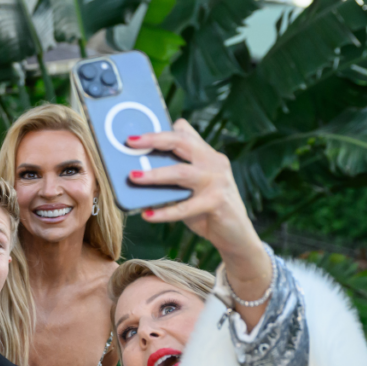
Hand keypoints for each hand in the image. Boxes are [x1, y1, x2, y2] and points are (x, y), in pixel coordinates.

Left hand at [128, 119, 272, 321]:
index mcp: (207, 155)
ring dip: (155, 174)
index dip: (161, 130)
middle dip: (155, 139)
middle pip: (183, 143)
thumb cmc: (205, 209)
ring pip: (182, 172)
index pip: (185, 134)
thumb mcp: (189, 188)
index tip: (137, 132)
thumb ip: (171, 178)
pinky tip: (147, 214)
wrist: (235, 235)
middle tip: (131, 142)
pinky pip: (185, 207)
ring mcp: (218, 181)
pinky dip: (164, 212)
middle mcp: (214, 163)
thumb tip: (136, 173)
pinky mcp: (217, 202)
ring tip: (133, 177)